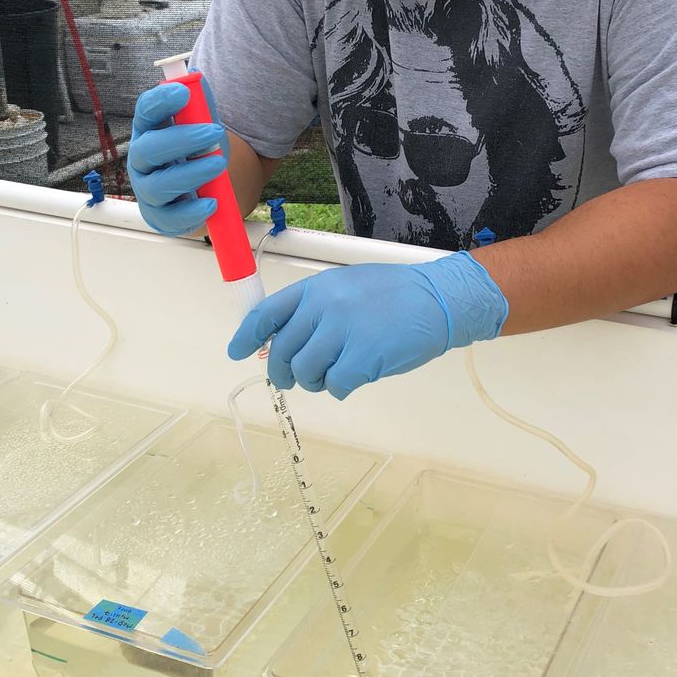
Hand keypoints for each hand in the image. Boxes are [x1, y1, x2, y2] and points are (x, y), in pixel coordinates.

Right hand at [127, 81, 228, 236]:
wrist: (201, 188)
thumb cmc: (195, 151)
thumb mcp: (202, 124)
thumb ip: (200, 104)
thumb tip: (197, 75)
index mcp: (149, 130)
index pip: (145, 111)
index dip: (161, 101)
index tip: (183, 92)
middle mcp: (141, 159)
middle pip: (147, 149)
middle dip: (182, 140)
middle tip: (214, 132)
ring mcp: (147, 190)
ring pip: (158, 186)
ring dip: (190, 174)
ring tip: (219, 165)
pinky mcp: (160, 216)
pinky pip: (170, 218)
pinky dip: (191, 211)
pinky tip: (211, 203)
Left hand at [228, 251, 507, 398]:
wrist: (439, 298)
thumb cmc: (396, 295)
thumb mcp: (347, 289)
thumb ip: (314, 310)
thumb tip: (279, 344)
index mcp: (316, 288)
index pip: (267, 313)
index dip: (247, 336)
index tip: (236, 353)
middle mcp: (324, 307)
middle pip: (283, 352)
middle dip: (285, 373)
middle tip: (299, 378)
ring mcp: (343, 331)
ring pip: (305, 373)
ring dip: (315, 382)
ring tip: (334, 374)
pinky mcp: (363, 356)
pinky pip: (335, 386)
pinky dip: (341, 388)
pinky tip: (357, 376)